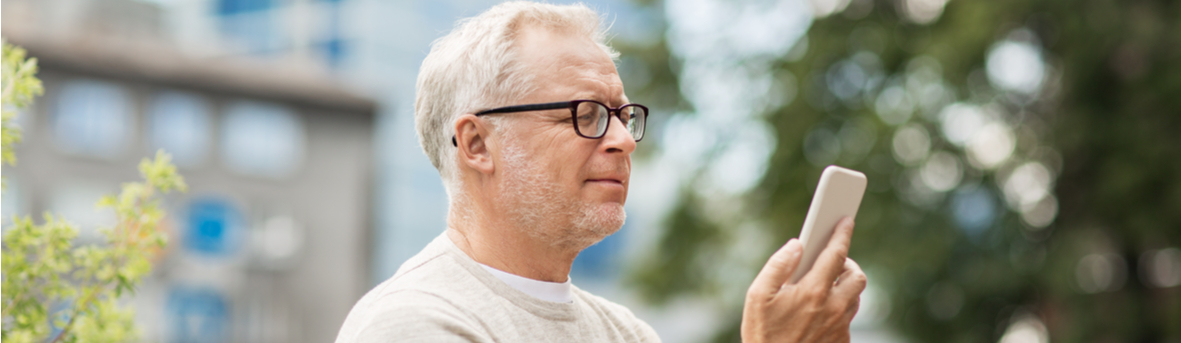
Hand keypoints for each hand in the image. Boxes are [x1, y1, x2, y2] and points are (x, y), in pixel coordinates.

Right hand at [741, 218, 866, 342]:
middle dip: (847, 264)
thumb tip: (796, 246)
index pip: (836, 253)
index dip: (842, 233)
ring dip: (843, 287)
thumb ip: (778, 265)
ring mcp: (840, 327)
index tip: (846, 220)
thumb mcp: (757, 297)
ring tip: (822, 285)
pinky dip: (838, 308)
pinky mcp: (841, 341)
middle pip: (856, 276)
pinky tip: (819, 311)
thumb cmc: (763, 335)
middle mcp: (833, 308)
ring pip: (855, 298)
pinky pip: (848, 318)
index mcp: (813, 292)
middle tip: (830, 261)